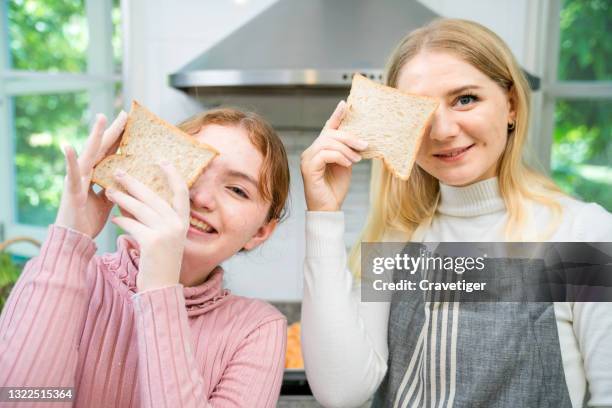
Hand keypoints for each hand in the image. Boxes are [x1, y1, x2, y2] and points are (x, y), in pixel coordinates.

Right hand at [55, 112, 127, 237]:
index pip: (110, 152)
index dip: (120, 137)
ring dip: (94, 135)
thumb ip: (114, 187)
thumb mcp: (107, 201)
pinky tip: (67, 146)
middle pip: (102, 148)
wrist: (75, 239)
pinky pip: (71, 174)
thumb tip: (127, 178)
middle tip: (124, 113)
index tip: (131, 122)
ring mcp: (78, 180)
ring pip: (89, 154)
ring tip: (101, 117)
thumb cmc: (88, 219)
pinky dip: (70, 160)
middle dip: (113, 130)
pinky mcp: (72, 191)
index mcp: (96, 175)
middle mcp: (86, 173)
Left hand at [107, 163, 189, 291]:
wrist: (161, 288)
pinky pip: (132, 224)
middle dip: (134, 183)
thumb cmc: (160, 262)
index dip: (172, 175)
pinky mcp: (152, 242)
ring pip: (140, 208)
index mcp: (183, 222)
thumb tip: (135, 198)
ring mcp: (166, 233)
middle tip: (118, 172)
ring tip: (109, 192)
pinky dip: (121, 220)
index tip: (161, 160)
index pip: (181, 192)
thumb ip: (156, 219)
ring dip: (122, 198)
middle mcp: (177, 225)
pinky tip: (114, 218)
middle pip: (153, 197)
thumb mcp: (164, 238)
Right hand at [300, 101, 367, 210]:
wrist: (329, 208)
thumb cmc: (336, 188)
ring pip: (328, 143)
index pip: (327, 128)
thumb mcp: (346, 165)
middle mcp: (311, 151)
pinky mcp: (308, 168)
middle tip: (364, 144)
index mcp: (320, 149)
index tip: (345, 104)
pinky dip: (339, 157)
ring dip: (346, 149)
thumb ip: (348, 151)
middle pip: (330, 134)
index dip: (336, 115)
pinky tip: (349, 164)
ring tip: (357, 159)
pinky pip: (325, 154)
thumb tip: (359, 140)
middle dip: (349, 137)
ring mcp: (307, 159)